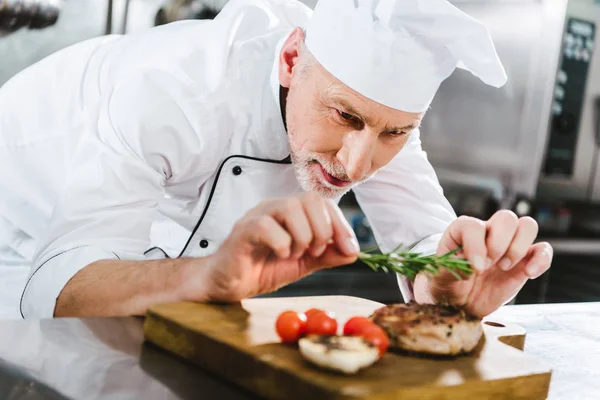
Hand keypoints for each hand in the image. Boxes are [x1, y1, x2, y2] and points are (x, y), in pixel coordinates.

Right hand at [183, 192, 359, 302]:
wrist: (230, 284)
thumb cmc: (263, 268)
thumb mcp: (303, 264)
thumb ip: (327, 256)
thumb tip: (353, 252)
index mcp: (292, 213)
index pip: (323, 203)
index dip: (341, 225)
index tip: (349, 249)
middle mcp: (275, 208)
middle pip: (310, 199)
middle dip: (322, 229)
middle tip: (315, 252)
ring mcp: (258, 216)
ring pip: (290, 207)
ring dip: (303, 236)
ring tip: (295, 255)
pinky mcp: (243, 231)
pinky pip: (266, 225)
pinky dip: (281, 243)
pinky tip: (280, 256)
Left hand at [413, 210, 552, 316]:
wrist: (460, 302)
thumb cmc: (448, 284)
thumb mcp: (441, 278)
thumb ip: (453, 268)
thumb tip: (474, 264)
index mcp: (463, 231)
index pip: (474, 225)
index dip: (476, 245)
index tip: (476, 267)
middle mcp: (488, 232)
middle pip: (506, 217)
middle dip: (500, 243)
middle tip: (489, 265)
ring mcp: (508, 245)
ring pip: (527, 225)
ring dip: (519, 247)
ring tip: (504, 267)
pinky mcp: (524, 261)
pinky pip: (543, 249)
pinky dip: (542, 260)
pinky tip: (529, 274)